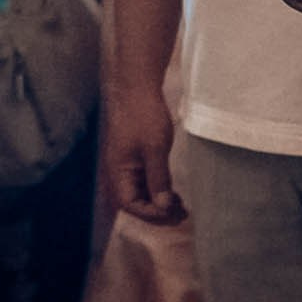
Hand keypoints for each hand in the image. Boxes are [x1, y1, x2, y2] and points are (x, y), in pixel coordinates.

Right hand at [104, 79, 184, 222]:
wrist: (136, 87)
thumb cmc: (143, 114)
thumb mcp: (155, 149)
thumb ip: (159, 179)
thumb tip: (164, 207)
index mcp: (118, 171)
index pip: (130, 205)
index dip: (152, 214)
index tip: (174, 212)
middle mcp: (118, 172)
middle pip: (135, 203)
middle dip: (158, 212)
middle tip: (183, 214)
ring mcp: (126, 165)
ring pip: (141, 194)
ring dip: (160, 203)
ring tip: (182, 207)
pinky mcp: (134, 158)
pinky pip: (144, 182)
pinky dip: (159, 190)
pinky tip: (174, 193)